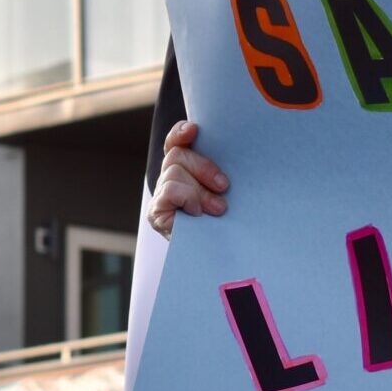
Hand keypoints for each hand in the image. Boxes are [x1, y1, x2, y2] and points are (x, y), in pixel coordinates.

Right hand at [145, 121, 227, 238]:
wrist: (217, 260)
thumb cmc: (227, 224)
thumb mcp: (226, 192)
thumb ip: (220, 175)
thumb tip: (236, 151)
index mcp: (185, 169)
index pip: (176, 142)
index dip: (181, 132)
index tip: (194, 130)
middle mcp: (169, 179)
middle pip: (178, 154)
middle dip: (203, 167)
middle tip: (224, 186)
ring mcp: (160, 196)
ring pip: (174, 172)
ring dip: (199, 190)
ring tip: (216, 209)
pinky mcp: (155, 213)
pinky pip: (169, 191)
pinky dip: (187, 198)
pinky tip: (196, 213)